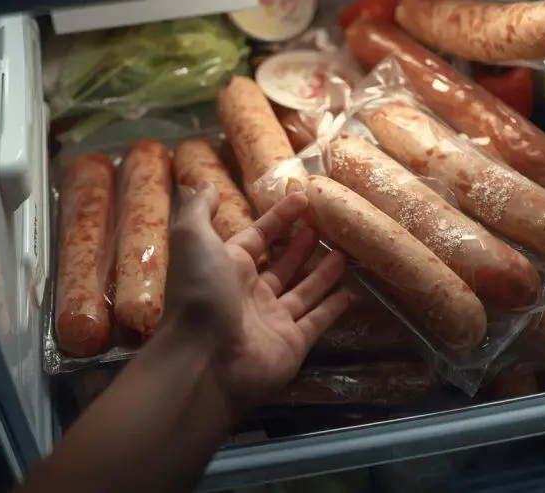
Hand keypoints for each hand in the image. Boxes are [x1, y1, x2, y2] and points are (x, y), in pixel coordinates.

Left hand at [162, 183, 351, 414]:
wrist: (204, 361)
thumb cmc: (200, 293)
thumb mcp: (192, 239)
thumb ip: (198, 211)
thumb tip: (205, 184)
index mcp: (228, 267)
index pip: (258, 237)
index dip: (279, 218)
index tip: (304, 198)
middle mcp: (250, 293)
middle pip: (282, 264)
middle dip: (301, 246)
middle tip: (327, 227)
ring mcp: (273, 320)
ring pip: (304, 291)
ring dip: (323, 272)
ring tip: (345, 252)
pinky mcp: (293, 344)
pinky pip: (318, 321)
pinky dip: (334, 308)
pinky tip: (352, 292)